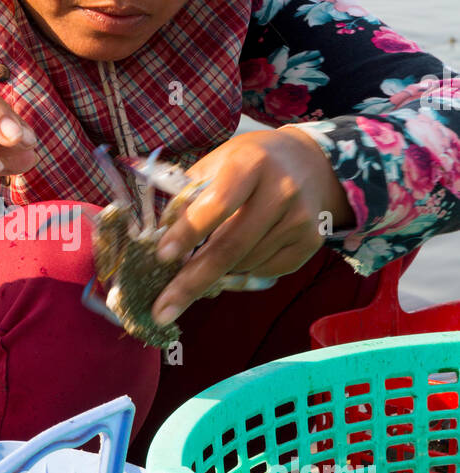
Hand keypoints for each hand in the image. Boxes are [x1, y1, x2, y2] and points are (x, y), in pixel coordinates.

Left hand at [150, 126, 352, 326]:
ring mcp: (300, 218)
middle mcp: (281, 190)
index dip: (188, 232)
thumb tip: (160, 243)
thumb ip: (189, 198)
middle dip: (191, 282)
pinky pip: (265, 271)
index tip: (162, 256)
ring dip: (218, 271)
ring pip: (245, 264)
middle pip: (230, 247)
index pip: (218, 204)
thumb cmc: (249, 164)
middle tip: (161, 310)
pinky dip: (244, 270)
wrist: (308, 162)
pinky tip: (243, 250)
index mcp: (250, 164)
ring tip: (210, 256)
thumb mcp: (216, 163)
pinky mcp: (312, 240)